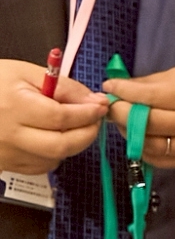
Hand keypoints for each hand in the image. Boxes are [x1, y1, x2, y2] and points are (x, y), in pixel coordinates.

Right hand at [0, 58, 106, 173]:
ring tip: (70, 127)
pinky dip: (53, 154)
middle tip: (94, 121)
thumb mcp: (26, 73)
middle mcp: (9, 135)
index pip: (61, 117)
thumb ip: (63, 86)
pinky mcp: (4, 164)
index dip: (88, 114)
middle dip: (87, 134)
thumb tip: (94, 101)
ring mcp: (6, 154)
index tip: (100, 107)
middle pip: (61, 145)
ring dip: (71, 145)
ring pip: (53, 159)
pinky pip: (39, 166)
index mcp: (14, 107)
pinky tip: (50, 137)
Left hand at [102, 66, 174, 168]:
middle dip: (120, 112)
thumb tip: (119, 87)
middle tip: (111, 105)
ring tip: (124, 121)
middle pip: (144, 122)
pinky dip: (141, 147)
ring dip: (127, 132)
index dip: (123, 91)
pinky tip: (140, 135)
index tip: (109, 86)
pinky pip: (156, 158)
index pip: (148, 96)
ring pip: (146, 144)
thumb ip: (153, 83)